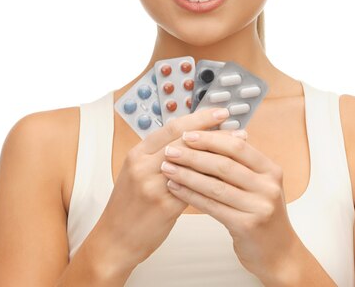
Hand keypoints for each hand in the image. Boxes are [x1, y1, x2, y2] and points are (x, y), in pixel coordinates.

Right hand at [91, 106, 233, 269]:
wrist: (114, 240)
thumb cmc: (130, 206)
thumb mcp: (137, 172)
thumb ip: (160, 155)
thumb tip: (190, 139)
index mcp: (137, 153)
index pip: (172, 127)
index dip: (198, 118)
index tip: (219, 113)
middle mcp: (143, 166)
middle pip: (184, 140)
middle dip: (213, 131)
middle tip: (236, 125)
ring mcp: (153, 186)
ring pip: (192, 162)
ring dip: (218, 152)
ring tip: (239, 146)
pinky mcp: (164, 206)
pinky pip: (195, 187)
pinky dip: (213, 178)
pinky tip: (229, 174)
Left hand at [160, 129, 300, 280]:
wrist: (278, 253)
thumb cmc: (262, 215)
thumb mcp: (259, 184)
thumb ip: (240, 164)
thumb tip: (208, 139)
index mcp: (270, 170)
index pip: (237, 146)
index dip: (211, 139)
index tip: (188, 135)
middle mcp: (268, 186)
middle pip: (224, 164)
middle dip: (194, 155)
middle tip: (171, 151)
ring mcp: (259, 206)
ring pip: (216, 185)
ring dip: (187, 175)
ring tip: (168, 168)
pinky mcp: (247, 226)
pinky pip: (212, 206)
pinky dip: (191, 195)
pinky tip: (176, 188)